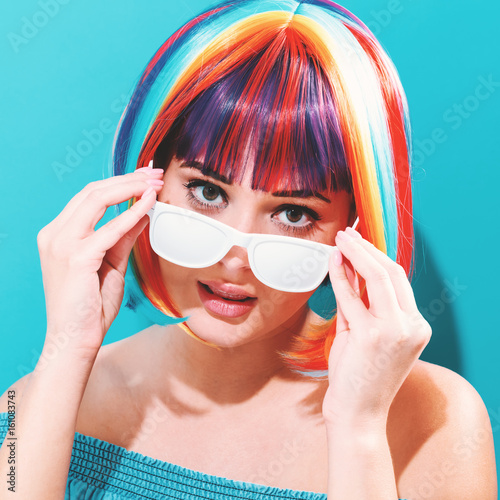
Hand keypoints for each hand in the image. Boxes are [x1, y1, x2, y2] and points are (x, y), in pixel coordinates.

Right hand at [36, 163, 163, 359]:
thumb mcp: (111, 263)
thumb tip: (142, 213)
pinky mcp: (76, 257)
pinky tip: (150, 203)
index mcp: (59, 234)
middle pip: (93, 191)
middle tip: (155, 173)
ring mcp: (61, 244)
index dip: (119, 182)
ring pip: (97, 199)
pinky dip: (132, 212)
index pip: (89, 197)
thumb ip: (123, 237)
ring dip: (130, 187)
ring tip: (155, 181)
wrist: (75, 338)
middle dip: (127, 178)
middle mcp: (55, 234)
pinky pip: (110, 228)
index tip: (144, 176)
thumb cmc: (90, 305)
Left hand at [322, 227, 431, 426]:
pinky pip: (352, 297)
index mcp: (416, 325)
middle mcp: (412, 326)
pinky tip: (333, 261)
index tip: (361, 242)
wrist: (358, 414)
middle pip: (392, 272)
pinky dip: (340, 276)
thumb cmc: (361, 375)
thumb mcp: (367, 334)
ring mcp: (394, 331)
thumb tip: (350, 266)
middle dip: (367, 248)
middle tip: (348, 233)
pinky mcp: (370, 336)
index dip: (378, 255)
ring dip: (356, 253)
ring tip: (340, 239)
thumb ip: (361, 302)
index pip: (399, 280)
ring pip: (377, 277)